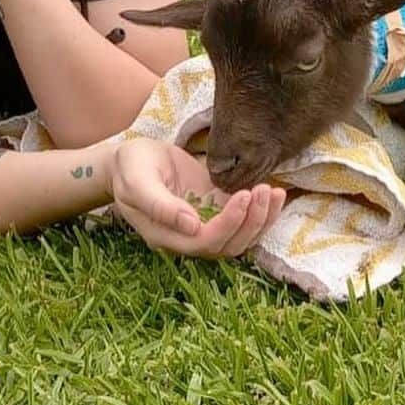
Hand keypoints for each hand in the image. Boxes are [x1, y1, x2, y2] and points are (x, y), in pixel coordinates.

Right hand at [110, 138, 285, 257]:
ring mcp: (205, 222)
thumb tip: (191, 225)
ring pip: (241, 236)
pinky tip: (274, 191)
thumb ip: (160, 205)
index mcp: (168, 236)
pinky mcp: (214, 206)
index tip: (243, 196)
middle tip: (263, 190)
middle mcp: (190, 236)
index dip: (229, 224)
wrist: (131, 159)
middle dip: (252, 221)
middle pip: (230, 245)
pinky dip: (262, 210)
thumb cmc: (130, 169)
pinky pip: (243, 218)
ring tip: (274, 192)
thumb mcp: (137, 183)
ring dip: (262, 219)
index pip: (207, 242)